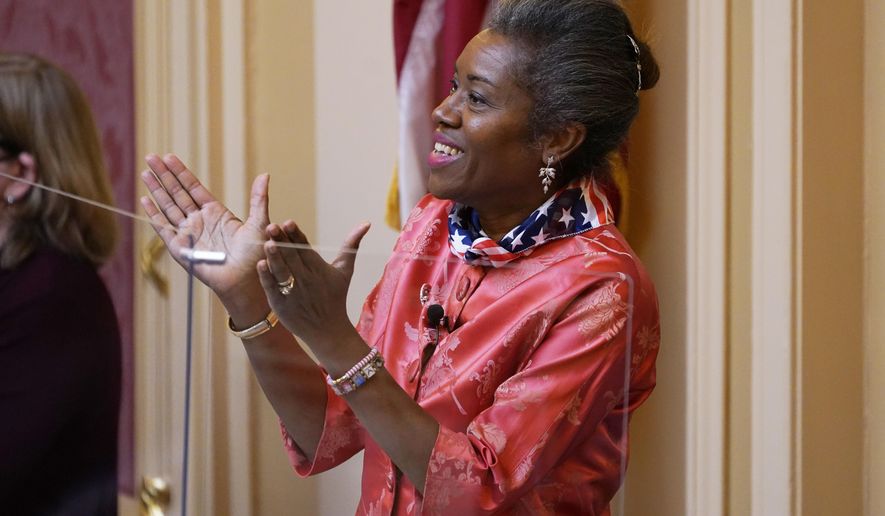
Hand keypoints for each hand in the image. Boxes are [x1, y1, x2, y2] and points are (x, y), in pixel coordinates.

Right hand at [139, 154, 268, 303]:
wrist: (247, 281)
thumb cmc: (256, 255)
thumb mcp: (259, 223)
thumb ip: (259, 199)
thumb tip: (265, 174)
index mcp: (216, 213)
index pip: (193, 188)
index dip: (181, 172)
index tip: (169, 157)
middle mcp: (200, 222)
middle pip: (177, 193)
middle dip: (164, 175)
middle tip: (150, 157)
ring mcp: (189, 234)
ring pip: (168, 207)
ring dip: (156, 190)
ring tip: (145, 172)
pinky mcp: (181, 249)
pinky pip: (165, 229)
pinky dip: (154, 215)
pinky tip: (145, 200)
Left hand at [256, 220, 370, 344]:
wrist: (328, 331)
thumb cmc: (335, 296)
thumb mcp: (345, 270)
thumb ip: (352, 244)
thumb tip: (367, 223)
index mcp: (318, 268)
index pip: (305, 248)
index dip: (296, 235)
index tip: (288, 222)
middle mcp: (306, 279)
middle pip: (292, 257)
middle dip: (282, 242)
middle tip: (271, 227)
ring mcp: (293, 292)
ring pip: (282, 271)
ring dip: (274, 258)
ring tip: (267, 244)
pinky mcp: (282, 305)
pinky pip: (272, 288)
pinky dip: (267, 277)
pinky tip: (260, 264)